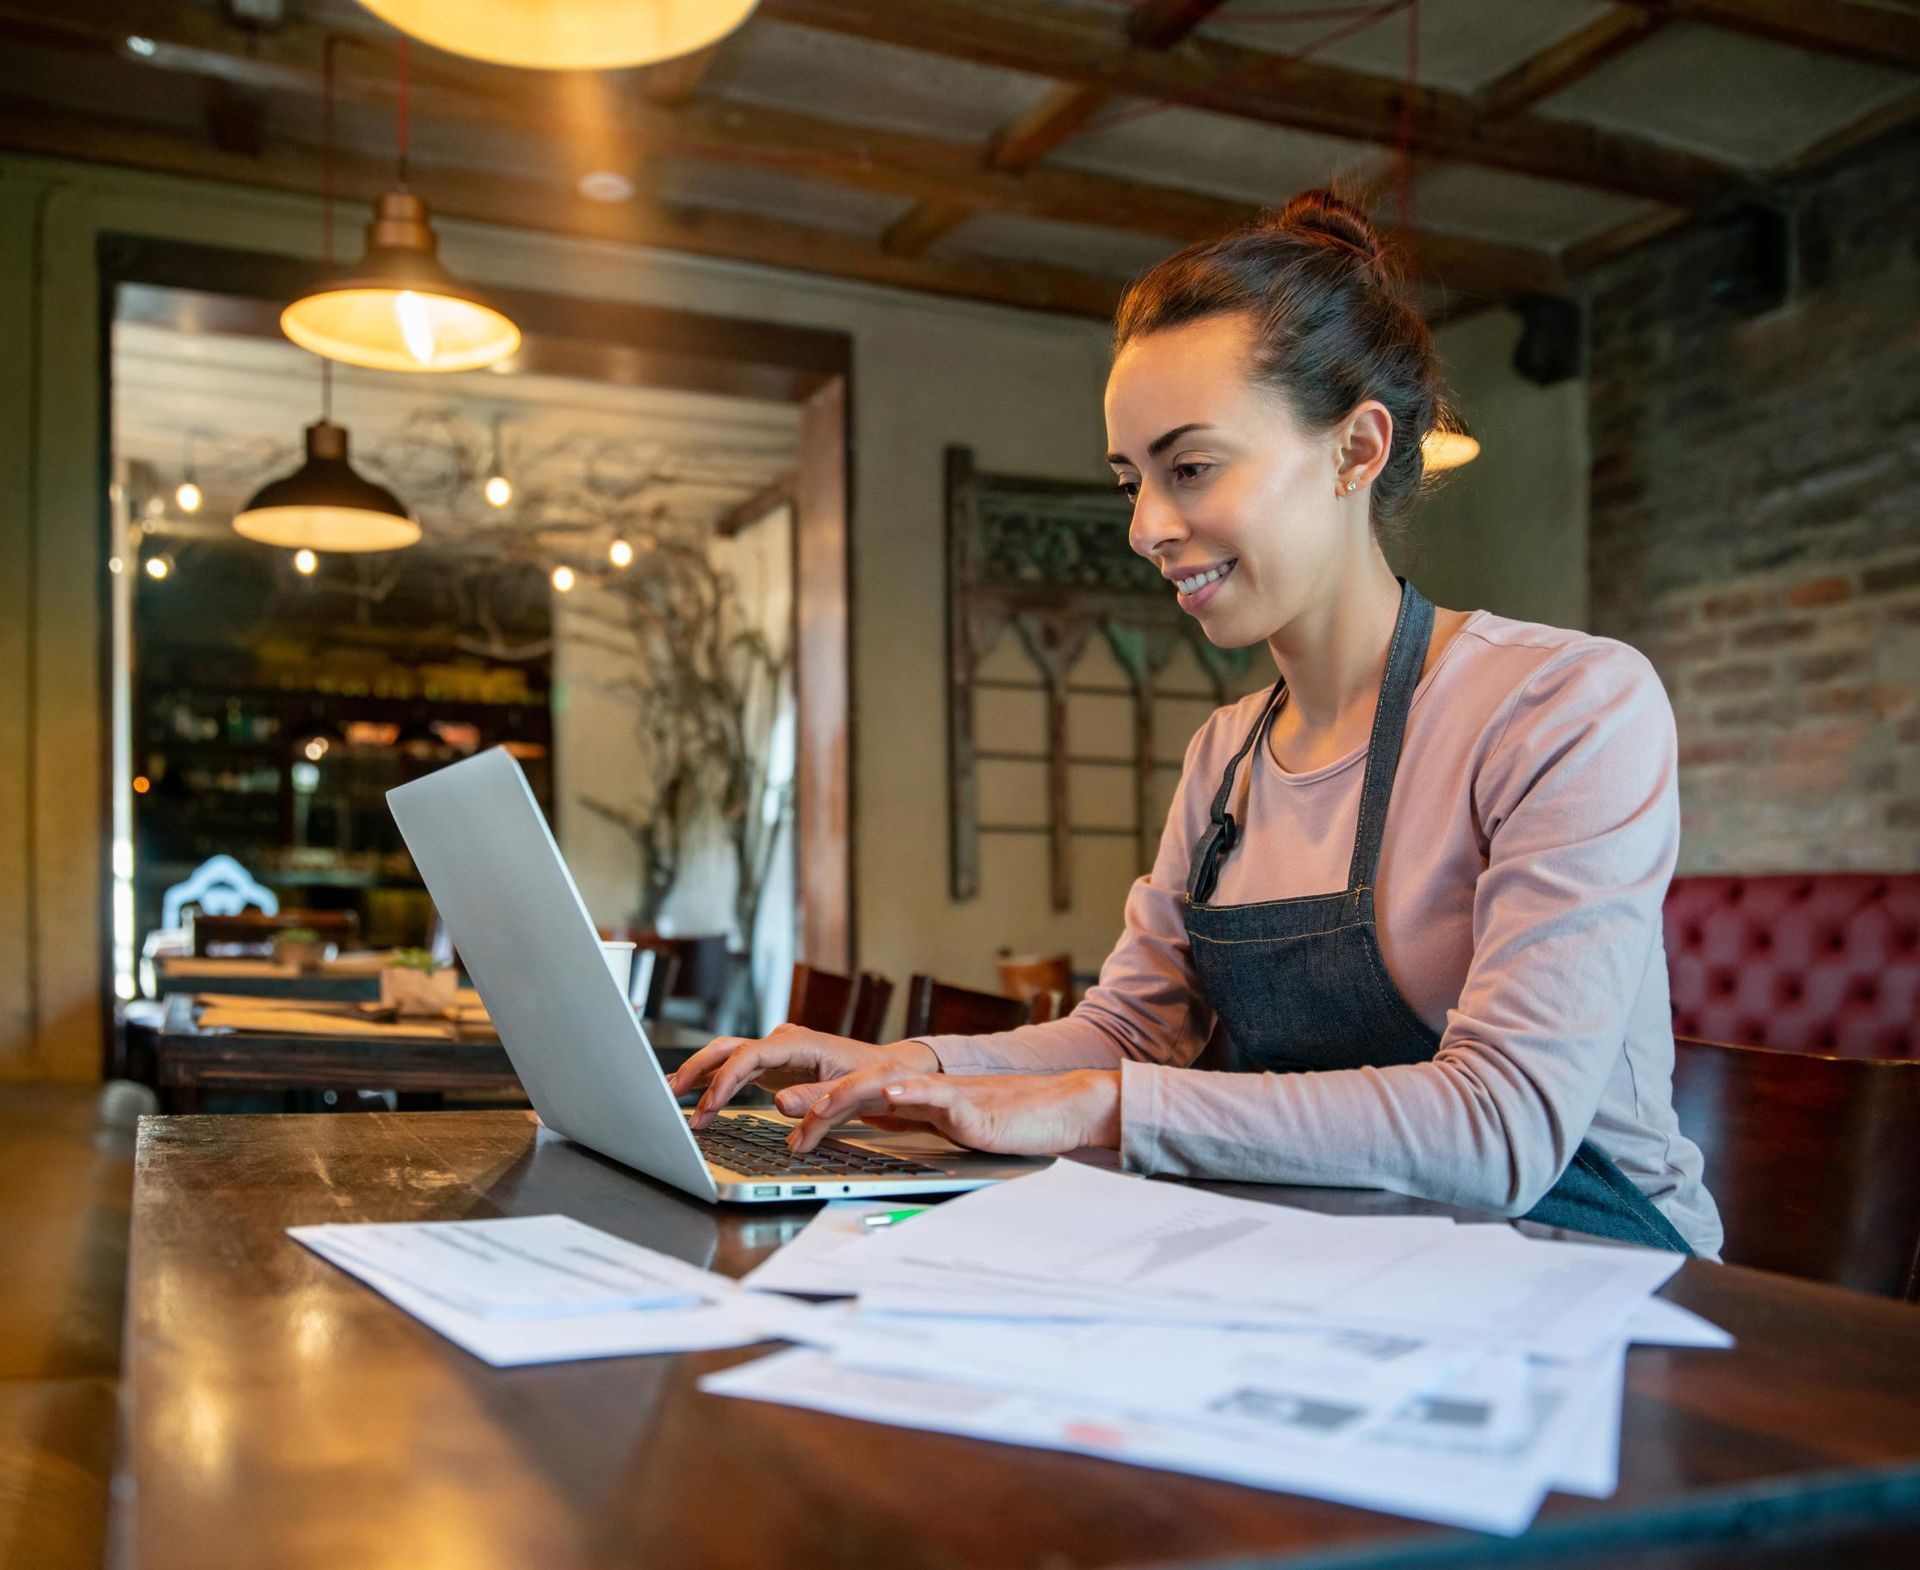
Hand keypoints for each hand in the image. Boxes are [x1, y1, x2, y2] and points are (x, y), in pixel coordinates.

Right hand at [666, 1023, 938, 1128]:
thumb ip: (817, 1098)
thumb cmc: (874, 1078)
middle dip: (698, 1070)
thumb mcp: (852, 1092)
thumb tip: (778, 1102)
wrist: (890, 1070)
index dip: (725, 1080)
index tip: (708, 1105)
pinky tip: (699, 1098)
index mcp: (799, 1042)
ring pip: (728, 1057)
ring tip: (673, 1099)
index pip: (750, 1055)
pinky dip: (717, 1083)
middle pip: (729, 1048)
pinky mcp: (776, 1067)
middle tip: (671, 1095)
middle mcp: (783, 1042)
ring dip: (701, 1077)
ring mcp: (777, 1053)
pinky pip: (738, 1070)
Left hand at [788, 1070, 1120, 1156]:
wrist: (1061, 1109)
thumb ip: (916, 1126)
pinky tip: (891, 1095)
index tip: (787, 1128)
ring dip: (849, 1093)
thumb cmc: (1009, 1123)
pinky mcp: (973, 1105)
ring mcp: (946, 1094)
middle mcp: (924, 1090)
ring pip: (889, 1084)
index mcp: (915, 1099)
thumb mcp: (948, 1129)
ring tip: (818, 1104)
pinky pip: (938, 1095)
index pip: (858, 1100)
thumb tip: (878, 1131)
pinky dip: (912, 1093)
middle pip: (861, 1086)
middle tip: (780, 1108)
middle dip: (818, 1097)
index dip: (821, 1109)